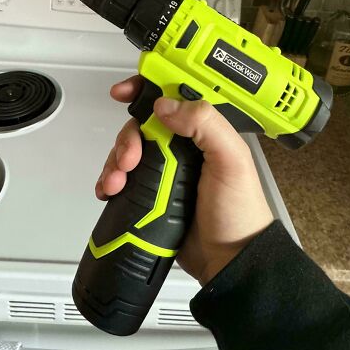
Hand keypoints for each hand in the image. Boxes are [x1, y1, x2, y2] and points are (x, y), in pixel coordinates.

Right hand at [97, 77, 273, 285]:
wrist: (230, 262)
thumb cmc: (240, 211)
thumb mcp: (232, 160)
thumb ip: (205, 124)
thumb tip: (164, 106)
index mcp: (205, 130)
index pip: (173, 96)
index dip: (146, 88)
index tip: (123, 92)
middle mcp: (184, 145)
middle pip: (142, 124)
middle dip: (128, 137)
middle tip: (129, 159)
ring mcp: (165, 170)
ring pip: (129, 150)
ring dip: (115, 161)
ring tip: (117, 182)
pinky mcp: (151, 194)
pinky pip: (123, 178)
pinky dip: (111, 180)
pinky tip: (109, 190)